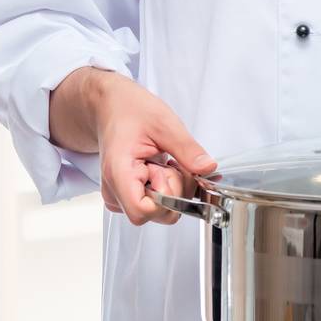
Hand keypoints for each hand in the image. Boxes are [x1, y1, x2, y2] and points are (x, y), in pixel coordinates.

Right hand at [86, 71, 217, 225]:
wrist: (112, 107)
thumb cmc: (130, 112)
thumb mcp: (164, 123)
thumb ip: (187, 150)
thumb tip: (207, 168)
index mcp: (119, 173)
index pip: (143, 211)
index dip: (167, 197)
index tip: (170, 170)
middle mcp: (115, 191)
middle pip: (155, 213)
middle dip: (175, 189)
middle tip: (171, 161)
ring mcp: (120, 196)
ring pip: (158, 210)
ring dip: (172, 187)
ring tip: (164, 161)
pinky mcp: (129, 195)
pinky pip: (156, 204)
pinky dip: (168, 187)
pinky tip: (163, 168)